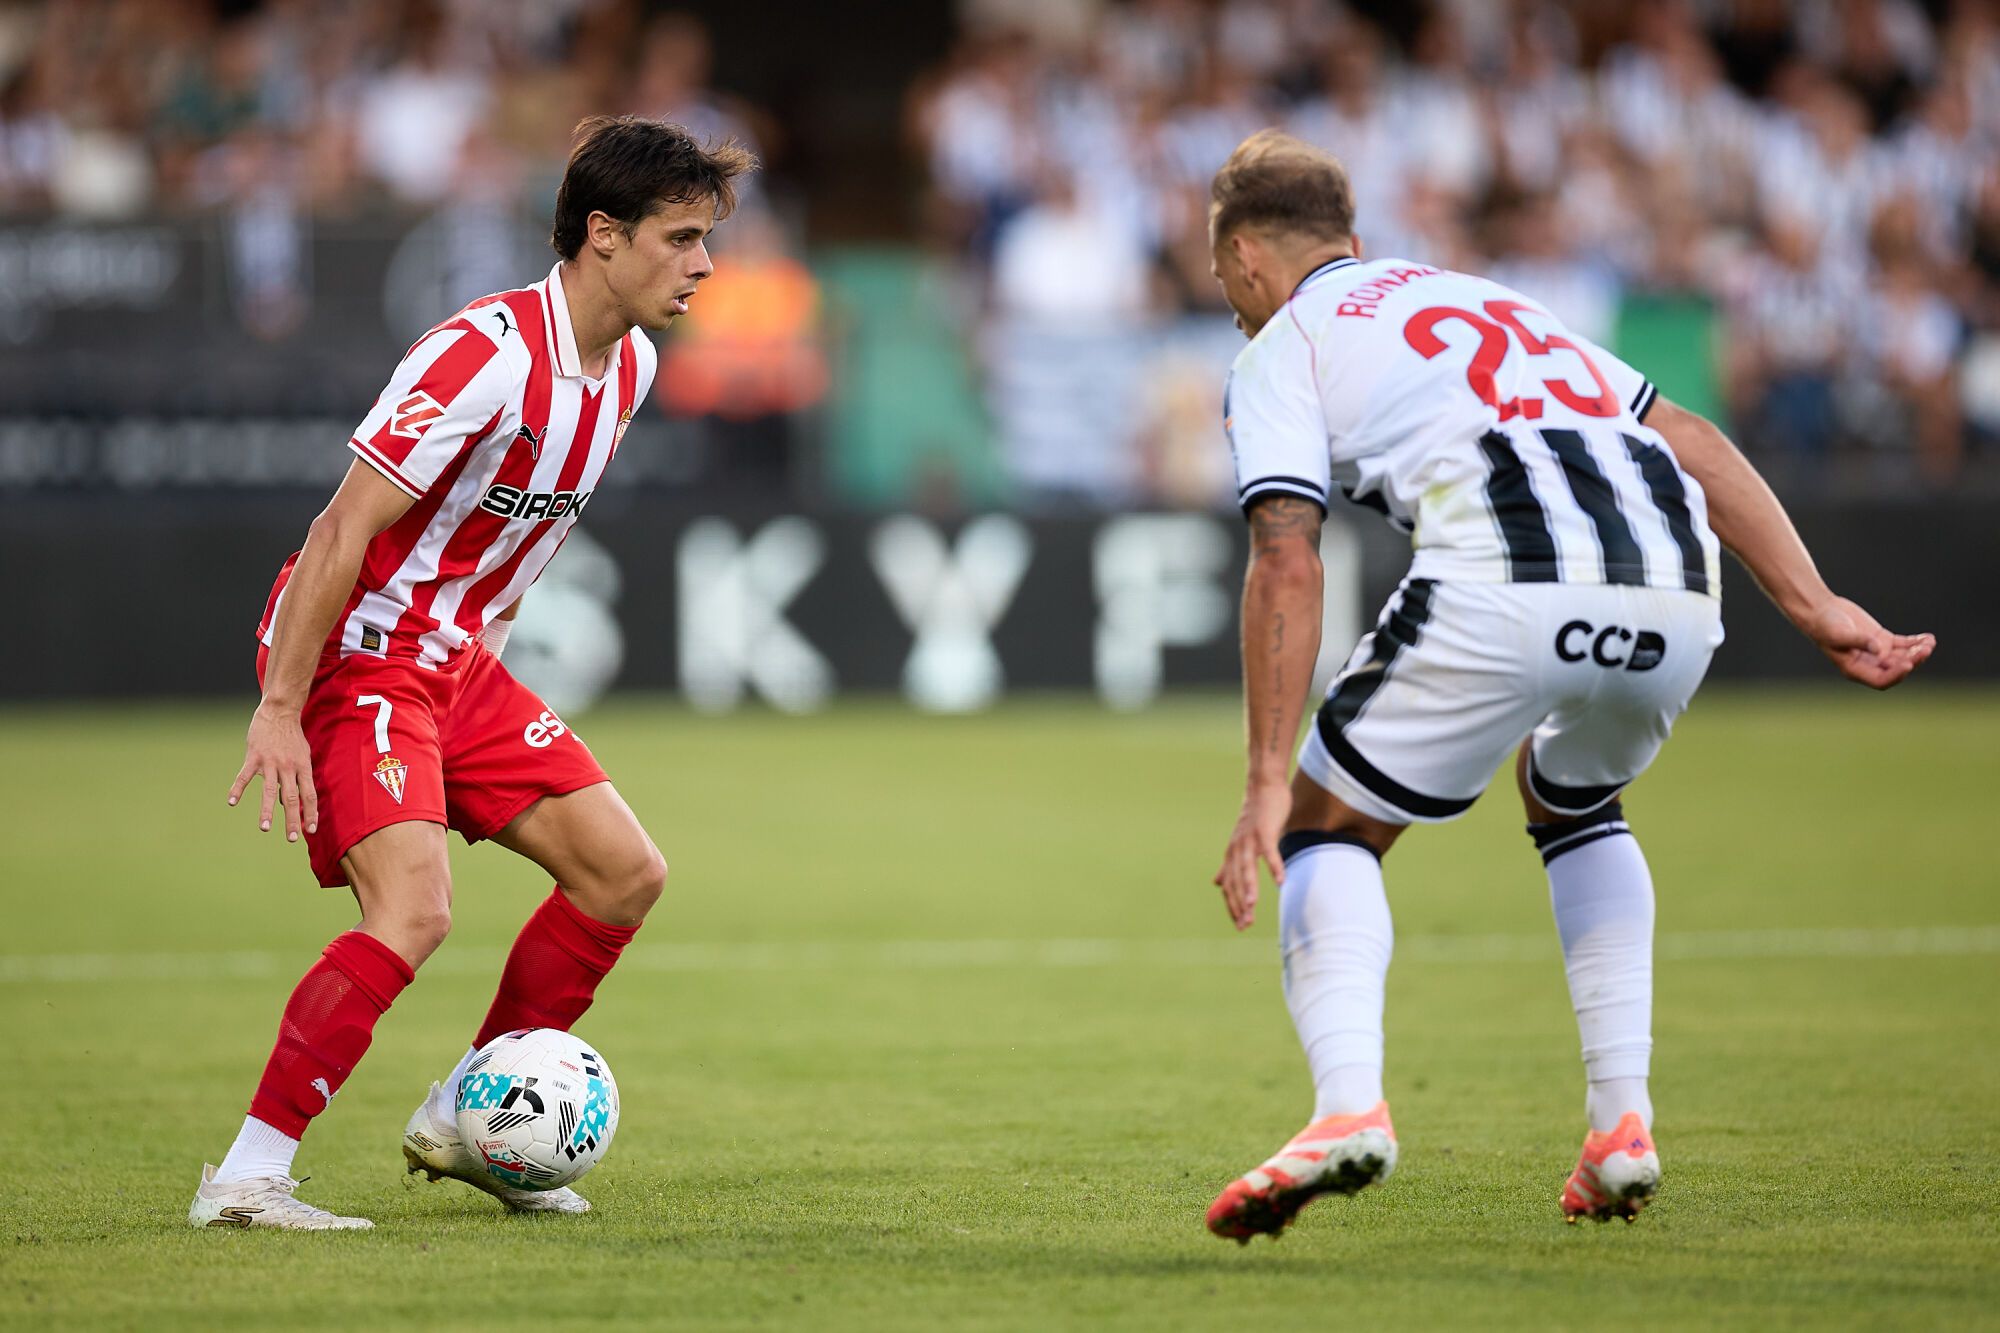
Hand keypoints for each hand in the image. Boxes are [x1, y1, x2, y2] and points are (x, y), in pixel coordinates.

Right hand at [228, 702, 318, 840]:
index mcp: (303, 767)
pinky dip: (237, 789)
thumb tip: (287, 803)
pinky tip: (232, 802)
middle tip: (292, 838)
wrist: (279, 712)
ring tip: (265, 828)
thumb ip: (298, 778)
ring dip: (267, 811)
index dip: (311, 813)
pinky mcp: (253, 757)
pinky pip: (244, 776)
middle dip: (293, 819)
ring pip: (269, 790)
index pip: (309, 795)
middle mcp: (288, 767)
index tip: (311, 830)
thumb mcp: (302, 756)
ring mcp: (270, 762)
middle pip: (292, 797)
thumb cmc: (292, 737)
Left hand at [1213, 781, 1290, 930]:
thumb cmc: (1256, 817)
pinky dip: (1274, 867)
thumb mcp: (1240, 843)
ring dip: (1249, 888)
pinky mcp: (1264, 832)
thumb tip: (1216, 883)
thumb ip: (1229, 864)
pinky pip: (1269, 852)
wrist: (1264, 787)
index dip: (1233, 906)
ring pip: (1247, 868)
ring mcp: (1250, 840)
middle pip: (1235, 881)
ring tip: (1252, 908)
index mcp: (1231, 855)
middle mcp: (1237, 849)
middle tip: (1245, 925)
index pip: (1229, 886)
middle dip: (1240, 904)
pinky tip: (1280, 882)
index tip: (1240, 925)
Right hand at [1797, 595, 1935, 689]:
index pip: (1881, 680)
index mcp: (1855, 669)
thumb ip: (1859, 641)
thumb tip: (1879, 650)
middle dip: (1912, 660)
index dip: (1896, 674)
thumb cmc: (1824, 625)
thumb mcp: (1839, 634)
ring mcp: (1877, 652)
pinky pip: (1904, 645)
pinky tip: (1928, 637)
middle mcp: (1868, 664)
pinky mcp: (1882, 640)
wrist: (1820, 611)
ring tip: (1929, 642)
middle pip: (1896, 669)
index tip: (1908, 663)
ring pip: (1903, 657)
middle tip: (1924, 649)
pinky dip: (1916, 642)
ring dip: (1917, 651)